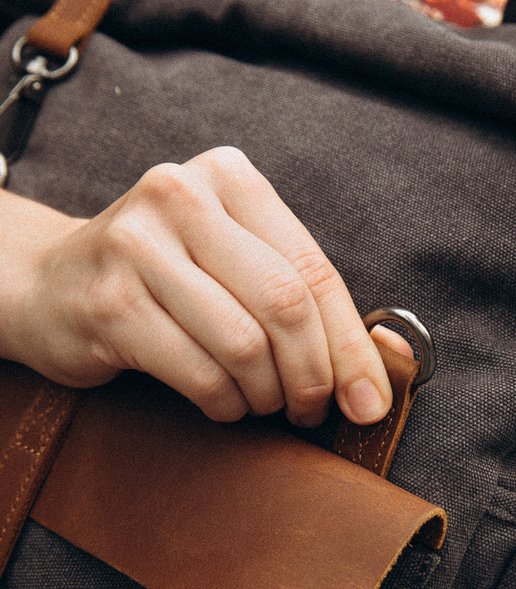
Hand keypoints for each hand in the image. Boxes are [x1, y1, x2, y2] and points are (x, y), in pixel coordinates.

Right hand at [2, 147, 398, 425]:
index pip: (312, 268)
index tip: (371, 402)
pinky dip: (225, 404)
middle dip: (314, 376)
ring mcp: (138, 245)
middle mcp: (181, 196)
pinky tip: (224, 403)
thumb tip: (394, 358)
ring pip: (244, 345)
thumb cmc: (164, 278)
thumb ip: (308, 297)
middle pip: (285, 304)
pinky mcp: (110, 302)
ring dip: (267, 394)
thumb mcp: (236, 263)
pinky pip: (200, 373)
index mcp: (229, 177)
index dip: (352, 345)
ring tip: (263, 403)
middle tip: (313, 412)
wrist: (50, 283)